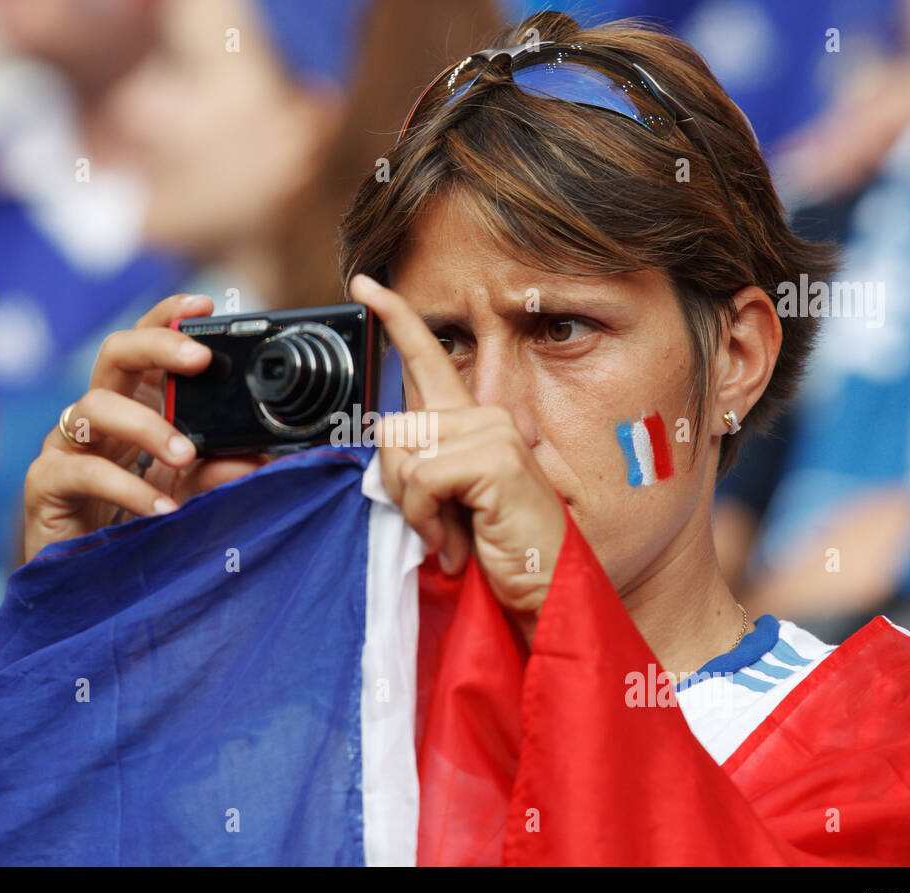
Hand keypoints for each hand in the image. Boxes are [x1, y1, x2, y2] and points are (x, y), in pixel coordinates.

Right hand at [23, 294, 265, 561]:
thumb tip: (254, 457)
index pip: (146, 347)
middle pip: (114, 354)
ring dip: (146, 425)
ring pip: (94, 405)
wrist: (84, 589)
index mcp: (132, 408)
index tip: (206, 305)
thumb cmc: (136, 530)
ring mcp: (66, 446)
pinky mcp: (45, 484)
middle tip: (199, 359)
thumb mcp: (190, 497)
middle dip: (157, 346)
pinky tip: (161, 507)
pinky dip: (126, 487)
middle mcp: (96, 417)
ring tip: (186, 454)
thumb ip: (219, 475)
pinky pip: (81, 470)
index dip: (168, 318)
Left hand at [348, 275, 566, 640]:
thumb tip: (387, 445)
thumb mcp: (449, 502)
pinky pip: (421, 477)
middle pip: (393, 426)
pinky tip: (455, 541)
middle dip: (396, 484)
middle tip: (433, 525)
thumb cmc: (498, 551)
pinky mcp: (495, 458)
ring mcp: (495, 432)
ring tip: (449, 533)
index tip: (364, 283)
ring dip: (413, 506)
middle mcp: (488, 416)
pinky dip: (426, 518)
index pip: (429, 357)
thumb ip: (421, 465)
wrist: (546, 591)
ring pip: (402, 451)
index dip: (396, 317)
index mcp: (475, 422)